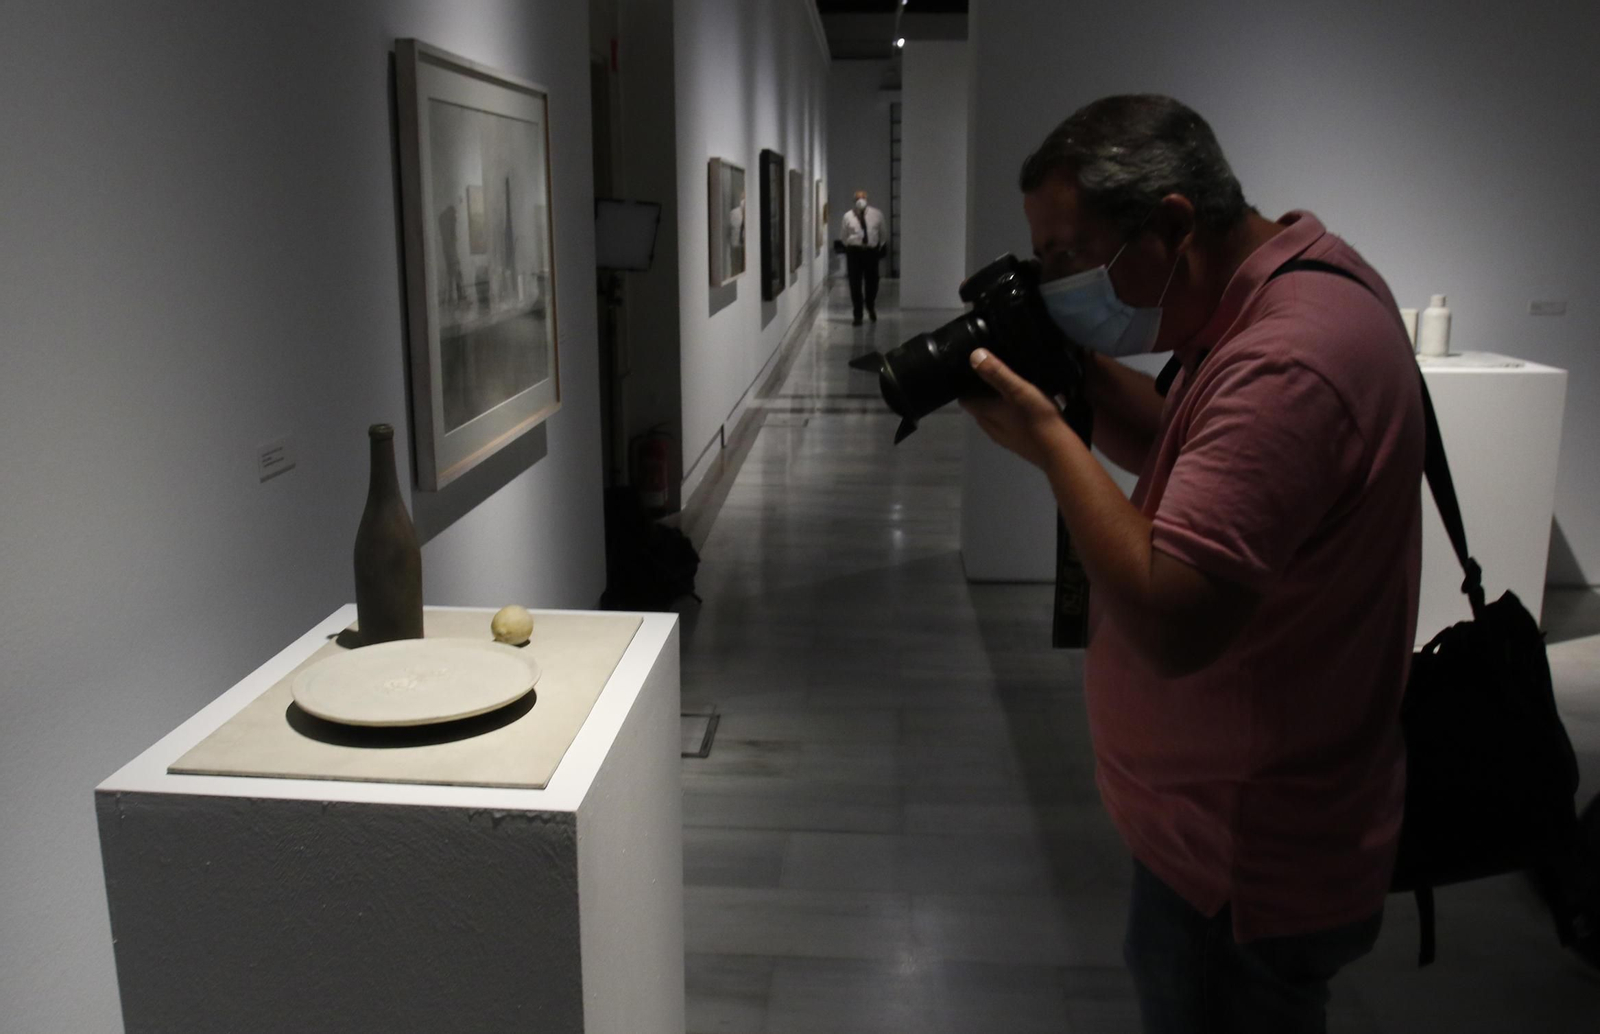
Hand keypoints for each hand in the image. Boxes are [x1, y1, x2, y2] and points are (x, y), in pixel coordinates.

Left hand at [960, 349, 1072, 467]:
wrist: (1058, 450)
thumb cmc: (1036, 417)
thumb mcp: (1018, 389)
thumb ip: (996, 373)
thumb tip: (973, 355)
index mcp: (983, 413)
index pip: (964, 398)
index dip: (966, 384)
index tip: (975, 370)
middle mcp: (987, 427)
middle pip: (978, 406)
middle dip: (982, 391)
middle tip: (995, 372)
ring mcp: (1002, 437)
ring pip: (992, 416)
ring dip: (997, 403)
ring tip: (1010, 386)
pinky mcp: (1015, 443)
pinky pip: (1006, 424)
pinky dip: (1009, 414)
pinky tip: (1023, 406)